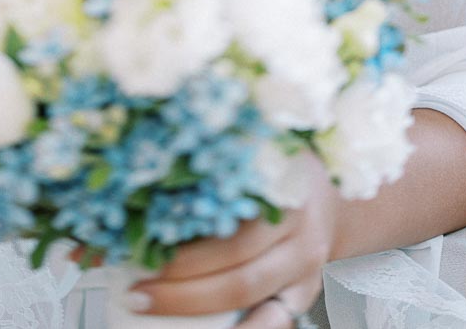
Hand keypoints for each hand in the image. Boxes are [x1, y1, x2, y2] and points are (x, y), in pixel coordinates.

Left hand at [129, 153, 339, 324]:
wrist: (327, 195)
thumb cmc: (273, 169)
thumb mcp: (249, 153)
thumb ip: (211, 167)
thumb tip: (142, 189)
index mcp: (280, 192)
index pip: (229, 230)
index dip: (186, 250)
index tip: (143, 252)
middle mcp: (299, 234)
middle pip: (238, 275)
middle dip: (182, 291)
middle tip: (138, 293)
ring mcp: (305, 269)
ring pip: (252, 302)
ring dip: (201, 315)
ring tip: (158, 311)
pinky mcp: (305, 295)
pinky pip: (275, 324)